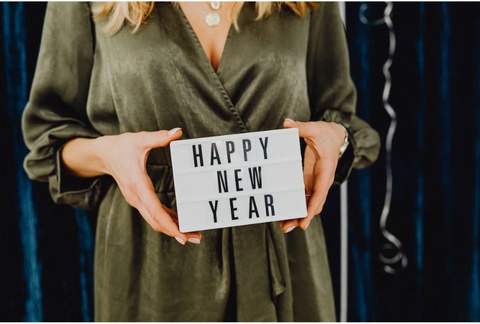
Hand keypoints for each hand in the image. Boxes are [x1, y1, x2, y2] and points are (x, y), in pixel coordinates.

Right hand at [94, 128, 200, 244]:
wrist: (103, 154)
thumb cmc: (121, 147)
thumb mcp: (139, 139)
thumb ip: (159, 137)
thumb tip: (177, 132)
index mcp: (138, 185)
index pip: (155, 210)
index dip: (170, 224)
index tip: (182, 235)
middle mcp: (136, 197)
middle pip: (157, 221)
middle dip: (176, 232)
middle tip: (197, 238)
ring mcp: (137, 200)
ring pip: (155, 220)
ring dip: (173, 228)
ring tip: (193, 234)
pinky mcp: (139, 199)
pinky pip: (154, 214)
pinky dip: (167, 220)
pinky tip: (180, 223)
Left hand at [278, 119, 344, 232]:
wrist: (336, 136)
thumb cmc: (326, 133)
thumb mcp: (315, 128)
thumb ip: (301, 127)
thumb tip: (288, 123)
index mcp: (326, 169)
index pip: (320, 192)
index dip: (312, 207)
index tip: (304, 221)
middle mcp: (323, 180)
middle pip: (314, 203)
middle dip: (302, 217)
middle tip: (287, 228)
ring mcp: (317, 182)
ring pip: (309, 203)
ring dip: (298, 215)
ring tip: (283, 226)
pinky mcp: (311, 181)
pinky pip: (304, 198)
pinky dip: (296, 206)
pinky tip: (285, 214)